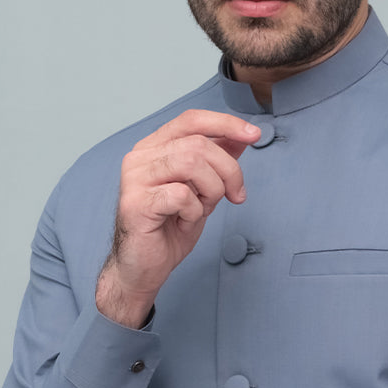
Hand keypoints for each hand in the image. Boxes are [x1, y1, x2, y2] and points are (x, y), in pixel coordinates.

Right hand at [95, 109, 260, 325]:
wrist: (144, 268)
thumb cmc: (169, 229)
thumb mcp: (202, 189)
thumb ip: (216, 161)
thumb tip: (242, 136)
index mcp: (154, 147)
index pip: (191, 120)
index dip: (225, 124)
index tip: (253, 135)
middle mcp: (140, 157)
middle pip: (198, 143)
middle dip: (228, 171)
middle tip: (234, 196)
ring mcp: (134, 178)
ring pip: (191, 163)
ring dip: (211, 190)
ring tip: (203, 209)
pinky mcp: (135, 203)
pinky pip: (181, 195)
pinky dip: (194, 212)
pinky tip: (184, 222)